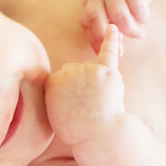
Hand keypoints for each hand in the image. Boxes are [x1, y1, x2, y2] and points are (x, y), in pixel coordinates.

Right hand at [45, 24, 124, 145]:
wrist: (98, 137)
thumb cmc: (77, 128)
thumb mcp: (54, 111)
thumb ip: (54, 92)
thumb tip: (58, 82)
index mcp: (52, 81)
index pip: (63, 77)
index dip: (71, 93)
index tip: (73, 108)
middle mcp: (67, 72)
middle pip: (78, 71)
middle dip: (84, 86)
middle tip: (88, 107)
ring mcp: (87, 70)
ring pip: (93, 69)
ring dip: (98, 83)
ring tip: (99, 103)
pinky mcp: (107, 72)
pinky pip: (108, 52)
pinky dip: (111, 40)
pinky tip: (113, 28)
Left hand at [80, 0, 160, 53]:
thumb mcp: (108, 12)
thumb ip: (107, 30)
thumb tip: (115, 54)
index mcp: (89, 0)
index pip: (87, 22)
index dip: (96, 40)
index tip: (107, 52)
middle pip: (98, 19)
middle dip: (109, 38)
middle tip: (121, 50)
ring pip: (119, 16)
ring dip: (130, 30)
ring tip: (139, 34)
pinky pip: (137, 7)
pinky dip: (142, 17)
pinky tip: (144, 19)